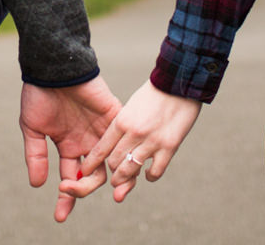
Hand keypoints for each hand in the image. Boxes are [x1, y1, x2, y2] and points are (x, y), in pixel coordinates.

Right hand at [19, 76, 120, 222]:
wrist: (53, 65)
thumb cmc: (40, 93)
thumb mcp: (33, 128)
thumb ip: (36, 156)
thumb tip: (38, 185)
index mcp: (69, 146)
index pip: (72, 179)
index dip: (67, 199)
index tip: (59, 217)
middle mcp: (88, 142)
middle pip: (94, 177)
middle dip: (83, 190)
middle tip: (68, 190)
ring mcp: (102, 131)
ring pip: (113, 164)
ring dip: (111, 181)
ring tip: (108, 192)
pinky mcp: (114, 116)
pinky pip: (122, 140)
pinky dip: (120, 156)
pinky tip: (115, 167)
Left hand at [63, 80, 202, 203]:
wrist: (178, 84)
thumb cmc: (153, 94)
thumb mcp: (131, 107)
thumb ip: (122, 126)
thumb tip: (114, 146)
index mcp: (122, 120)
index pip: (101, 149)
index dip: (92, 163)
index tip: (86, 171)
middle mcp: (134, 132)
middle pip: (114, 163)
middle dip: (112, 173)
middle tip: (113, 178)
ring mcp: (152, 141)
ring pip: (131, 170)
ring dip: (125, 179)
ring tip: (124, 180)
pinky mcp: (169, 147)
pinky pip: (155, 172)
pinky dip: (150, 176)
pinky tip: (148, 173)